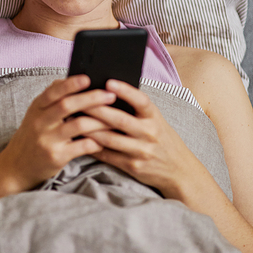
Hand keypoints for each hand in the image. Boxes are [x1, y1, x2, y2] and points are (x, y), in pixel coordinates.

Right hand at [0, 75, 116, 190]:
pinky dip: (96, 142)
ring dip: (100, 121)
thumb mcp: (35, 114)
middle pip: (68, 105)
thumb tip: (73, 79)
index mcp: (37, 108)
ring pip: (79, 125)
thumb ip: (52, 98)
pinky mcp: (56, 157)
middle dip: (92, 98)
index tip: (88, 78)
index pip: (54, 91)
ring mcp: (48, 140)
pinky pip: (82, 146)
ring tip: (115, 119)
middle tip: (110, 95)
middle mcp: (40, 122)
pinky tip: (103, 141)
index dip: (71, 84)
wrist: (15, 167)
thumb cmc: (32, 136)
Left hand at [84, 80, 202, 197]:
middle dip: (97, 110)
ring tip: (74, 119)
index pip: (141, 101)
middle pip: (120, 120)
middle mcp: (149, 133)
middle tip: (79, 100)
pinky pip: (108, 155)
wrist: (178, 170)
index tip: (109, 82)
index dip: (125, 91)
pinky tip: (80, 139)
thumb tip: (108, 92)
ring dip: (90, 129)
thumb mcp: (156, 120)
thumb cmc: (162, 138)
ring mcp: (141, 151)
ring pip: (110, 139)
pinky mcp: (132, 166)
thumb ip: (137, 109)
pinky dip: (92, 146)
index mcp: (155, 117)